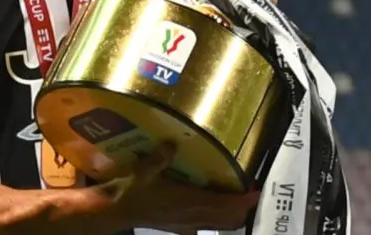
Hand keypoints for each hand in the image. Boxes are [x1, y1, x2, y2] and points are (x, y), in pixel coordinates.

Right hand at [96, 143, 259, 232]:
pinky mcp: (178, 227)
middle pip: (227, 218)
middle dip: (241, 208)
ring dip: (230, 215)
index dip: (243, 200)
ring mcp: (186, 225)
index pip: (225, 205)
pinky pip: (204, 225)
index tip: (256, 191)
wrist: (114, 212)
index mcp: (188, 202)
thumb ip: (160, 157)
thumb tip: (172, 143)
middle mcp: (192, 216)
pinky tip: (211, 208)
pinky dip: (215, 218)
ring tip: (238, 200)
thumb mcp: (144, 170)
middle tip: (250, 193)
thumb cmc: (130, 191)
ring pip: (217, 224)